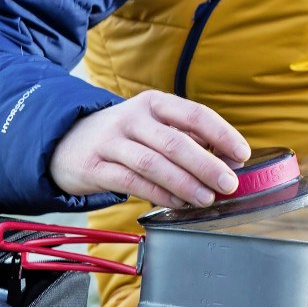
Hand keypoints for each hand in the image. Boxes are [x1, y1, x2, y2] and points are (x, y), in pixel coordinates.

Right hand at [49, 90, 251, 208]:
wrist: (65, 140)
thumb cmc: (124, 135)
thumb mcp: (153, 124)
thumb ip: (187, 136)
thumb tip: (228, 159)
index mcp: (154, 102)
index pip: (195, 114)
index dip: (222, 134)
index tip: (242, 154)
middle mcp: (132, 118)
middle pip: (175, 141)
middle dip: (206, 165)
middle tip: (228, 184)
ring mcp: (111, 142)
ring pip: (153, 164)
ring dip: (184, 183)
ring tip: (206, 199)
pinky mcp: (94, 167)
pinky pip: (131, 183)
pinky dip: (157, 194)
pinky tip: (176, 203)